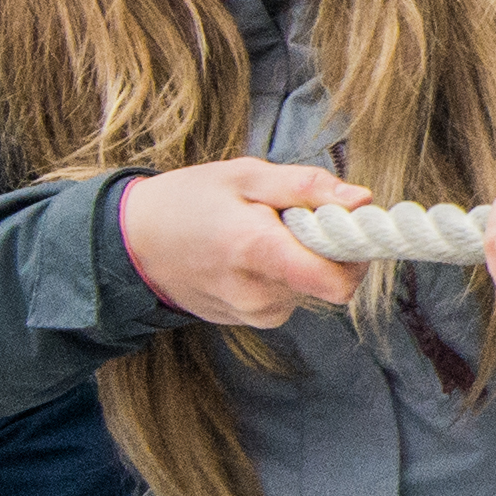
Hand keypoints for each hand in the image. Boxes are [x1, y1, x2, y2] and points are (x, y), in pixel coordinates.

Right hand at [111, 158, 369, 329]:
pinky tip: (246, 254)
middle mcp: (259, 295)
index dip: (355, 253)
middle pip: (328, 282)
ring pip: (307, 288)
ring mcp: (252, 314)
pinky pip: (285, 295)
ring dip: (297, 259)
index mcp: (259, 253)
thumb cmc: (189, 201)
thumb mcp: (246, 176)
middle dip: (322, 248)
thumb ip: (308, 188)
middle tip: (288, 218)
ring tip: (257, 232)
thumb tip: (363, 201)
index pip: (338, 282)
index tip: (346, 224)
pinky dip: (278, 273)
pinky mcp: (247, 320)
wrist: (131, 245)